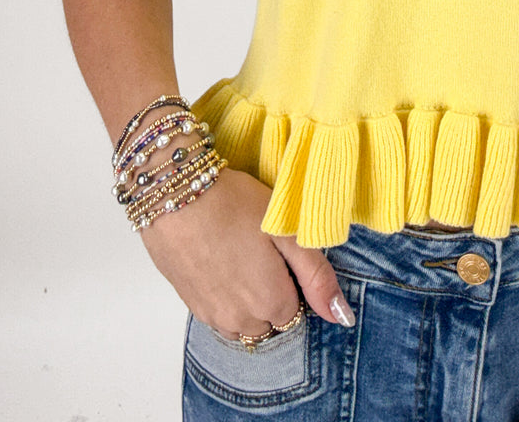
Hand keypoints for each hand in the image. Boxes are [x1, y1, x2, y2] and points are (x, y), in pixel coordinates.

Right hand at [139, 165, 352, 337]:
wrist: (175, 195)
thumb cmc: (234, 205)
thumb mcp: (287, 232)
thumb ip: (317, 277)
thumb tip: (343, 317)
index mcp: (272, 303)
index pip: (297, 311)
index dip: (294, 281)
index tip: (282, 253)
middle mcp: (242, 320)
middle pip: (271, 320)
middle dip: (274, 295)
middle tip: (262, 252)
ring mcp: (213, 316)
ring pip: (244, 323)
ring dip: (249, 302)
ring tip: (242, 257)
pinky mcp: (191, 305)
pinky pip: (219, 316)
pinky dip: (226, 299)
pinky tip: (222, 263)